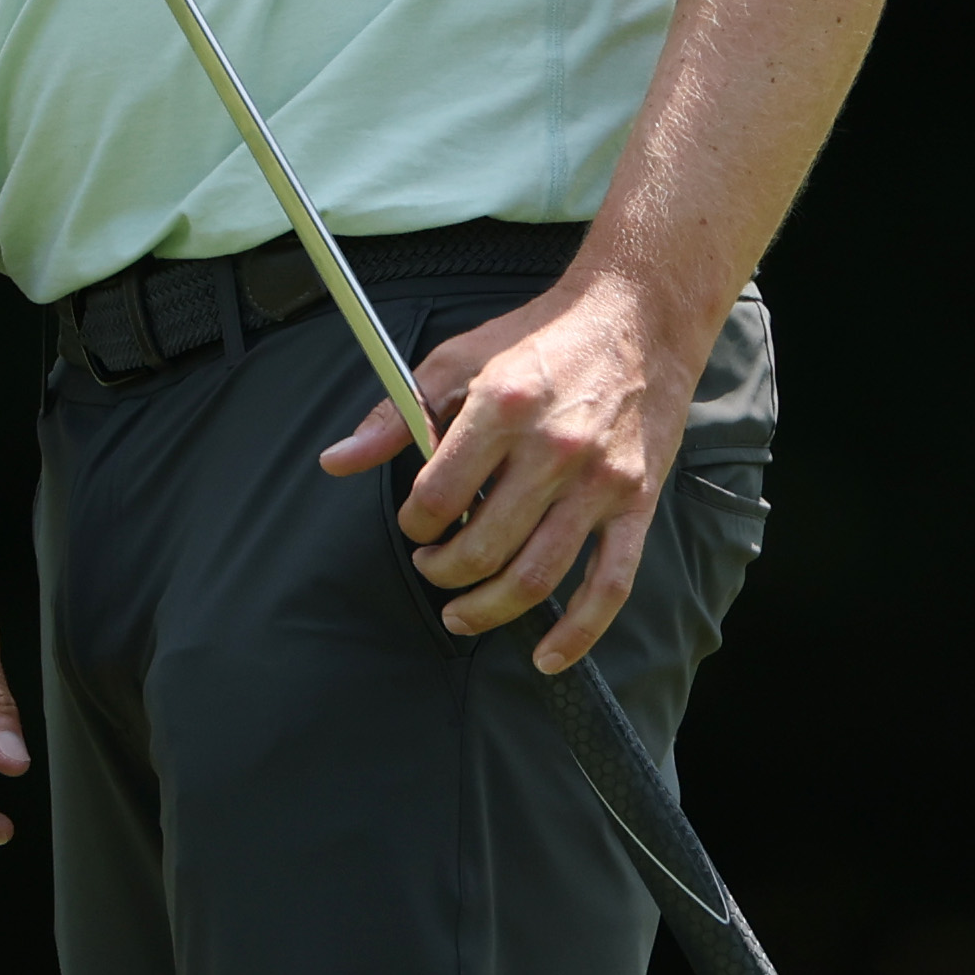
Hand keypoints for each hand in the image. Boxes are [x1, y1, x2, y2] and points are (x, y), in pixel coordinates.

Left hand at [316, 272, 699, 673]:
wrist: (637, 317)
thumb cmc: (539, 339)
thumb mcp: (457, 358)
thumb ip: (395, 413)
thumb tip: (337, 461)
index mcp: (501, 407)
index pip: (438, 497)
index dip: (415, 524)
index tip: (415, 524)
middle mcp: (553, 450)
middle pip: (483, 547)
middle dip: (443, 572)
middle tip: (431, 568)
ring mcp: (599, 482)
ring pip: (537, 576)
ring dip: (489, 609)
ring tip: (460, 614)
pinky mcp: (637, 503)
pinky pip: (609, 585)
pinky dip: (578, 632)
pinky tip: (546, 656)